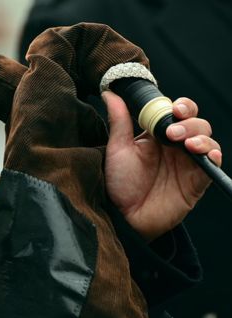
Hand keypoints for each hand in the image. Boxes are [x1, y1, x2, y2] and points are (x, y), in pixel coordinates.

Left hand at [103, 91, 221, 240]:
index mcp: (157, 136)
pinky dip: (214, 155)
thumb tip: (110, 93)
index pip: (176, 112)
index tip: (173, 108)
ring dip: (201, 136)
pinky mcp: (196, 181)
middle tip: (172, 133)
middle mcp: (174, 147)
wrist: (124, 216)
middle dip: (189, 122)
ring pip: (207, 139)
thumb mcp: (117, 149)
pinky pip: (213, 165)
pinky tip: (206, 154)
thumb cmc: (119, 184)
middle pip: (196, 123)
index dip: (180, 106)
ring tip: (185, 144)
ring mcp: (187, 163)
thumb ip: (119, 120)